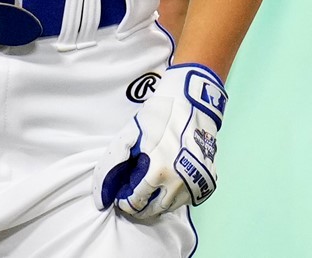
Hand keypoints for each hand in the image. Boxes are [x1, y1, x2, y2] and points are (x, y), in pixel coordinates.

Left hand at [93, 62, 226, 219]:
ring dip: (157, 201)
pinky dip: (176, 195)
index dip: (124, 201)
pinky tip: (168, 181)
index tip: (121, 194)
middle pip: (154, 209)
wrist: (194, 102)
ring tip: (149, 187)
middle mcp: (180, 184)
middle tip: (132, 194)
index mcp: (158, 173)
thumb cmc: (159, 116)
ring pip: (172, 206)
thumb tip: (102, 195)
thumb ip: (114, 164)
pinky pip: (188, 197)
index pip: (136, 203)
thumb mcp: (130, 134)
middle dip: (140, 206)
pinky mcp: (209, 180)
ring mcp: (197, 183)